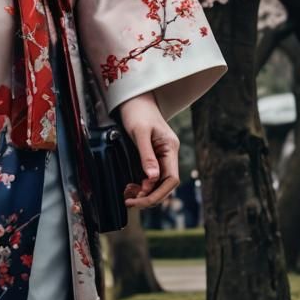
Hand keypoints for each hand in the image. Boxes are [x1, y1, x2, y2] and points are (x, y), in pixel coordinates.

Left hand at [115, 91, 179, 208]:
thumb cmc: (137, 111)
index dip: (157, 192)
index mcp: (170, 149)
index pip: (171, 179)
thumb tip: (152, 179)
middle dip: (149, 196)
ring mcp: (160, 156)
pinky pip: (149, 176)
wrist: (132, 98)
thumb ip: (146, 155)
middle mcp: (168, 154)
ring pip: (157, 183)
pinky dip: (141, 185)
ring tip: (128, 196)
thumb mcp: (140, 132)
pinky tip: (130, 188)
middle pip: (165, 184)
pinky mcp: (150, 156)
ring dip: (144, 193)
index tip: (140, 198)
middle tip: (130, 201)